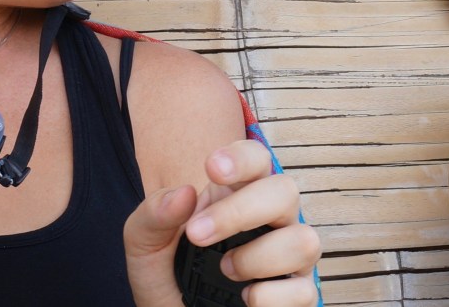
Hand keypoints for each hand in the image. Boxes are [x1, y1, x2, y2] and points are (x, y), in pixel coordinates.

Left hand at [124, 139, 320, 306]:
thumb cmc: (167, 274)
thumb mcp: (144, 242)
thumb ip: (155, 214)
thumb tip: (184, 194)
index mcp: (238, 195)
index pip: (257, 159)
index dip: (242, 157)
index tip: (211, 169)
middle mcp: (271, 220)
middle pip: (286, 191)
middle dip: (241, 211)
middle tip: (196, 234)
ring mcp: (289, 258)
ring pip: (305, 241)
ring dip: (258, 258)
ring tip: (226, 271)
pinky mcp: (297, 296)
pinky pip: (303, 292)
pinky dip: (268, 298)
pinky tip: (245, 299)